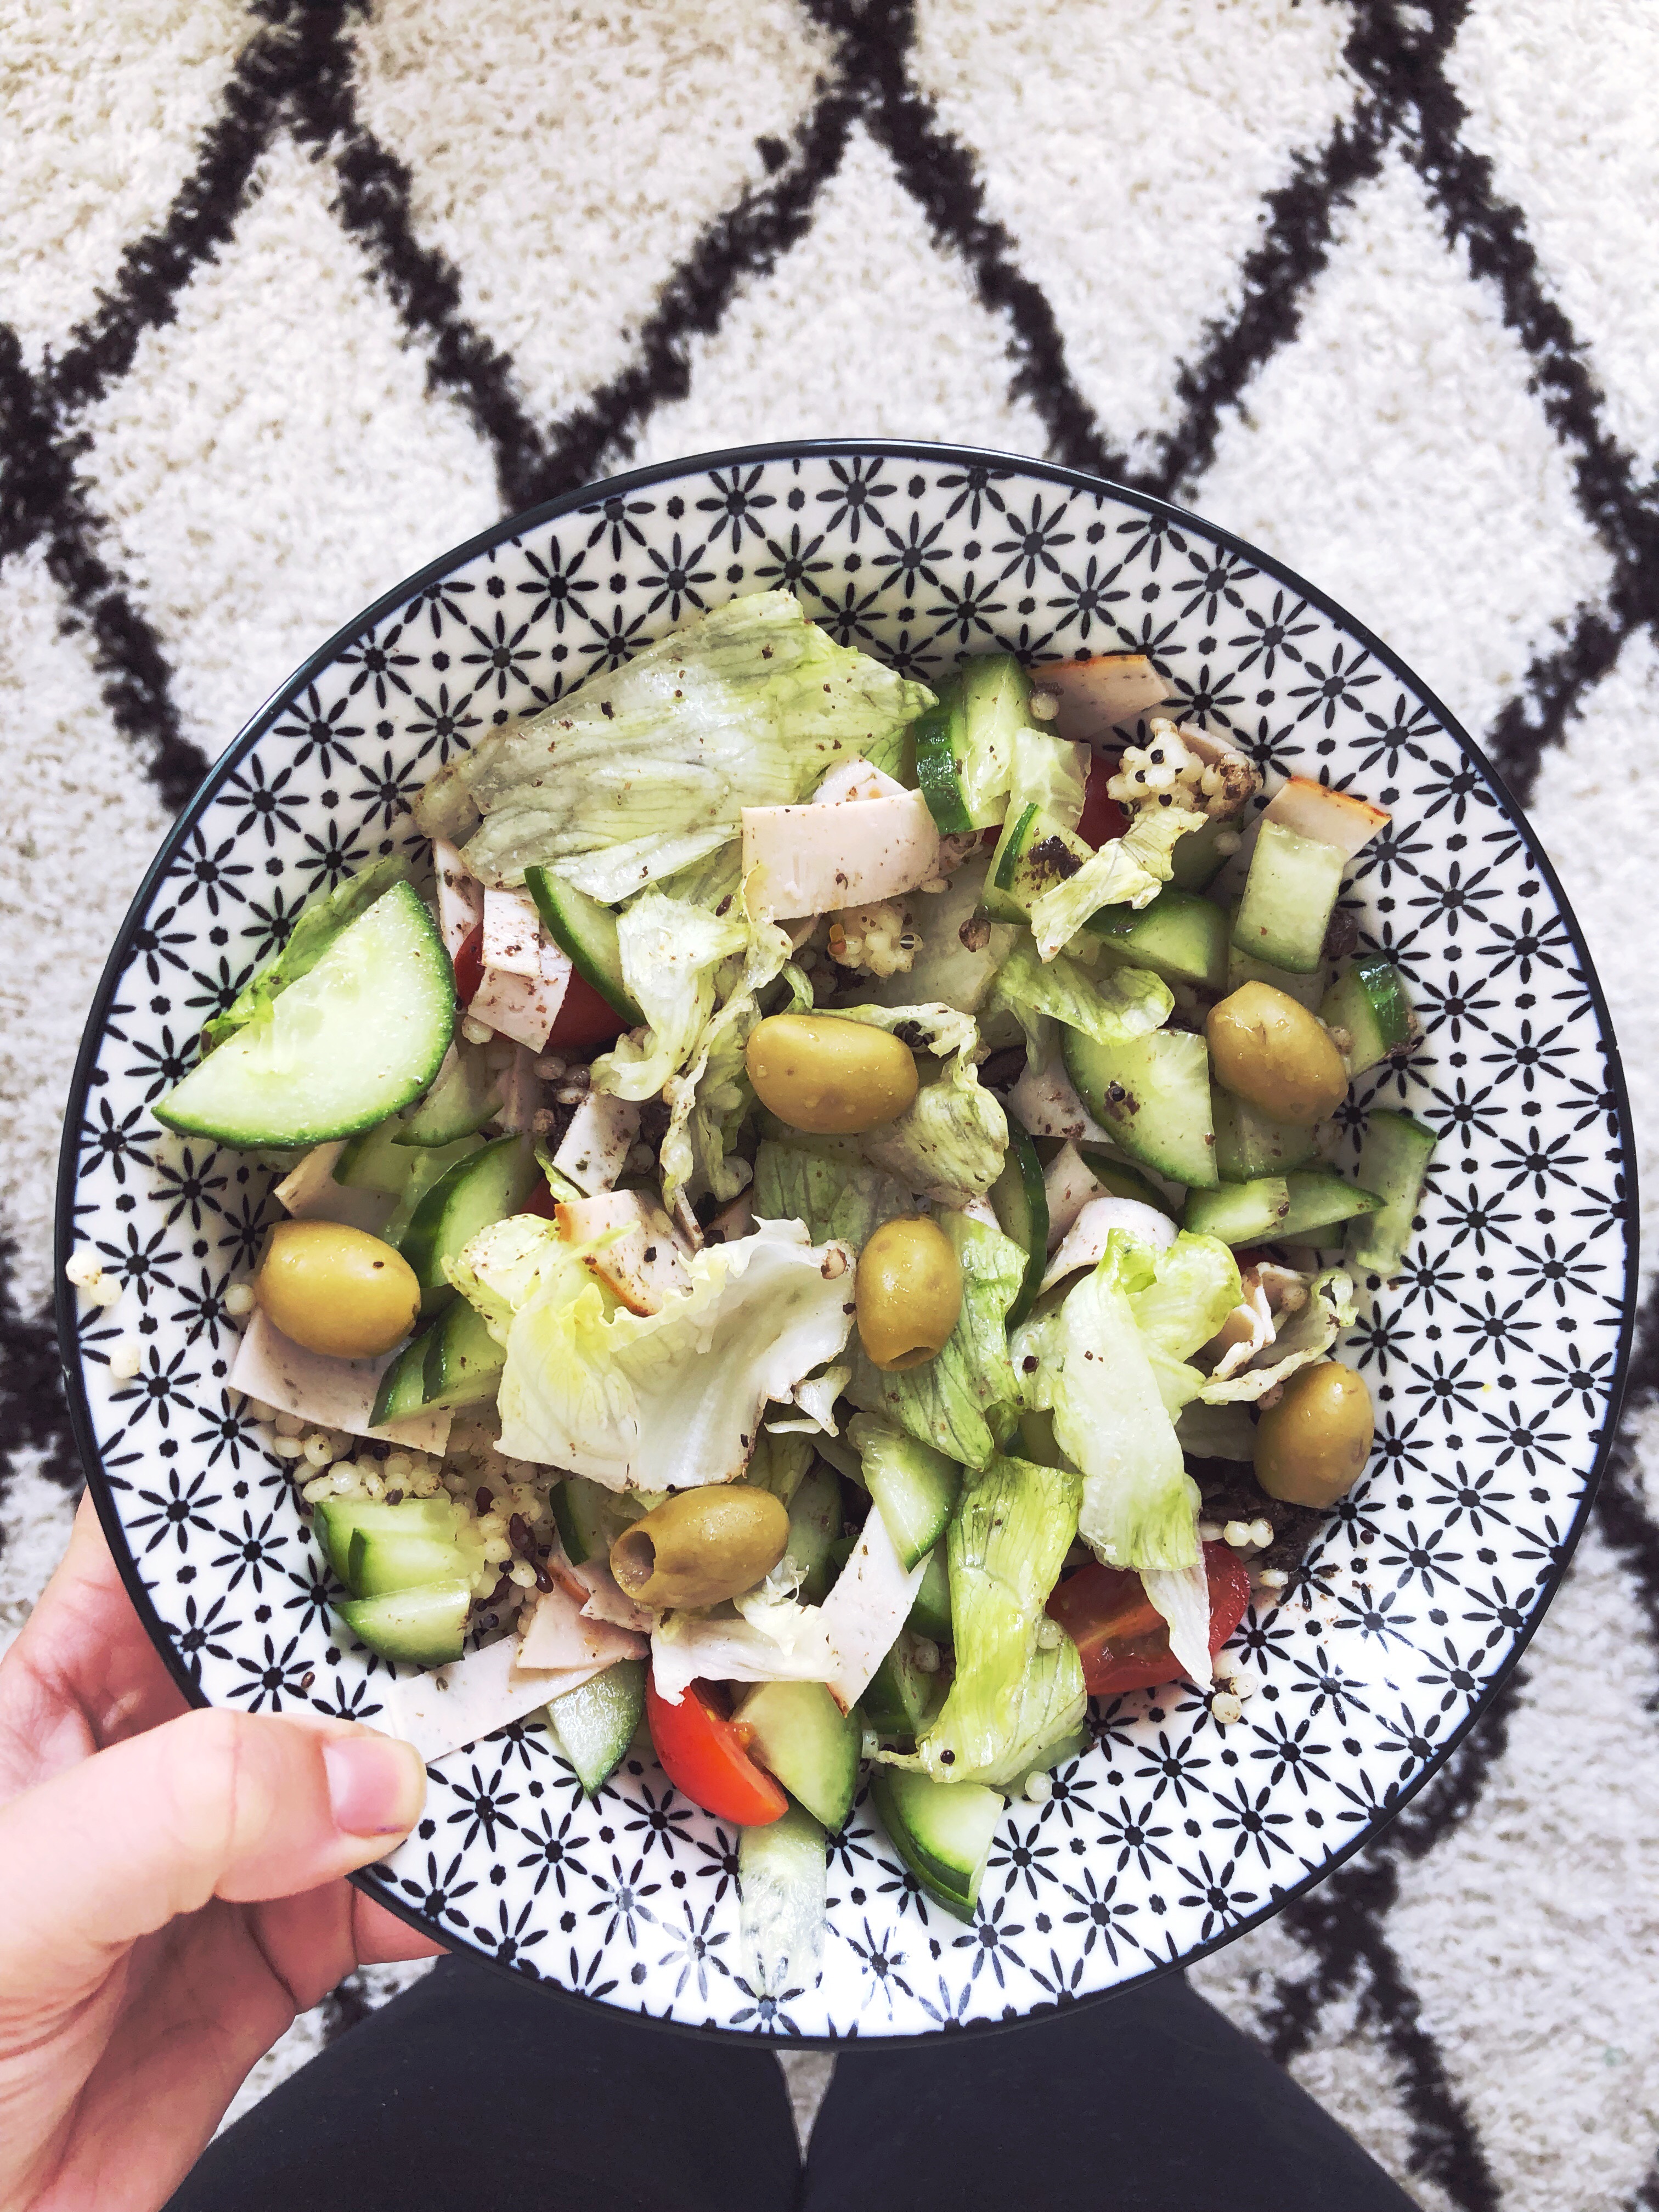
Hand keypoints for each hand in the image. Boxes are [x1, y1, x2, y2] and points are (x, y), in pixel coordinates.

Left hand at [0, 1493, 441, 2211]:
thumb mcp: (18, 1898)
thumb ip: (185, 1809)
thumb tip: (366, 1770)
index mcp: (52, 1702)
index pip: (163, 1551)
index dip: (259, 1489)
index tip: (378, 1448)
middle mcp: (145, 1764)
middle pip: (291, 1656)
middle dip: (390, 1627)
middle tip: (497, 1593)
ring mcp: (216, 1862)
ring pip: (355, 1772)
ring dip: (436, 1760)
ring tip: (512, 1736)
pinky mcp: (273, 1960)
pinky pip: (384, 1894)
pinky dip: (447, 1880)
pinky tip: (480, 1866)